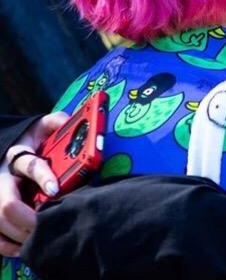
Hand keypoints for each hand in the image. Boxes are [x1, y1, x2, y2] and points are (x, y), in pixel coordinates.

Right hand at [0, 112, 67, 254]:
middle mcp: (1, 179)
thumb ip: (57, 122)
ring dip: (19, 234)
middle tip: (48, 225)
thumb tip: (75, 120)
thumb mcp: (41, 127)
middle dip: (27, 218)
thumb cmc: (31, 141)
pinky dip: (6, 246)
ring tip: (40, 238)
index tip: (55, 189)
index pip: (29, 166)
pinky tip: (23, 248)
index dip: (42, 177)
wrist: (8, 150)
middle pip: (6, 205)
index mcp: (17, 156)